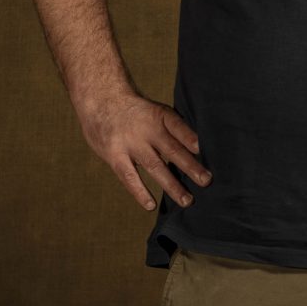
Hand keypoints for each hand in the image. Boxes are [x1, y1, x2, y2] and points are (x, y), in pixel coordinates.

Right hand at [78, 91, 208, 210]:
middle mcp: (146, 129)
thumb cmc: (137, 111)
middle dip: (190, 166)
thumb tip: (199, 149)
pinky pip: (129, 176)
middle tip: (206, 181)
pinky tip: (151, 205)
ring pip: (154, 166)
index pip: (178, 126)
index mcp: (160, 115)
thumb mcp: (156, 111)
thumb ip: (173, 128)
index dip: (190, 137)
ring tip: (187, 201)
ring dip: (171, 185)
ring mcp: (130, 144)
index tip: (203, 149)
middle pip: (172, 149)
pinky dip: (140, 192)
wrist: (100, 100)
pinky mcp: (115, 156)